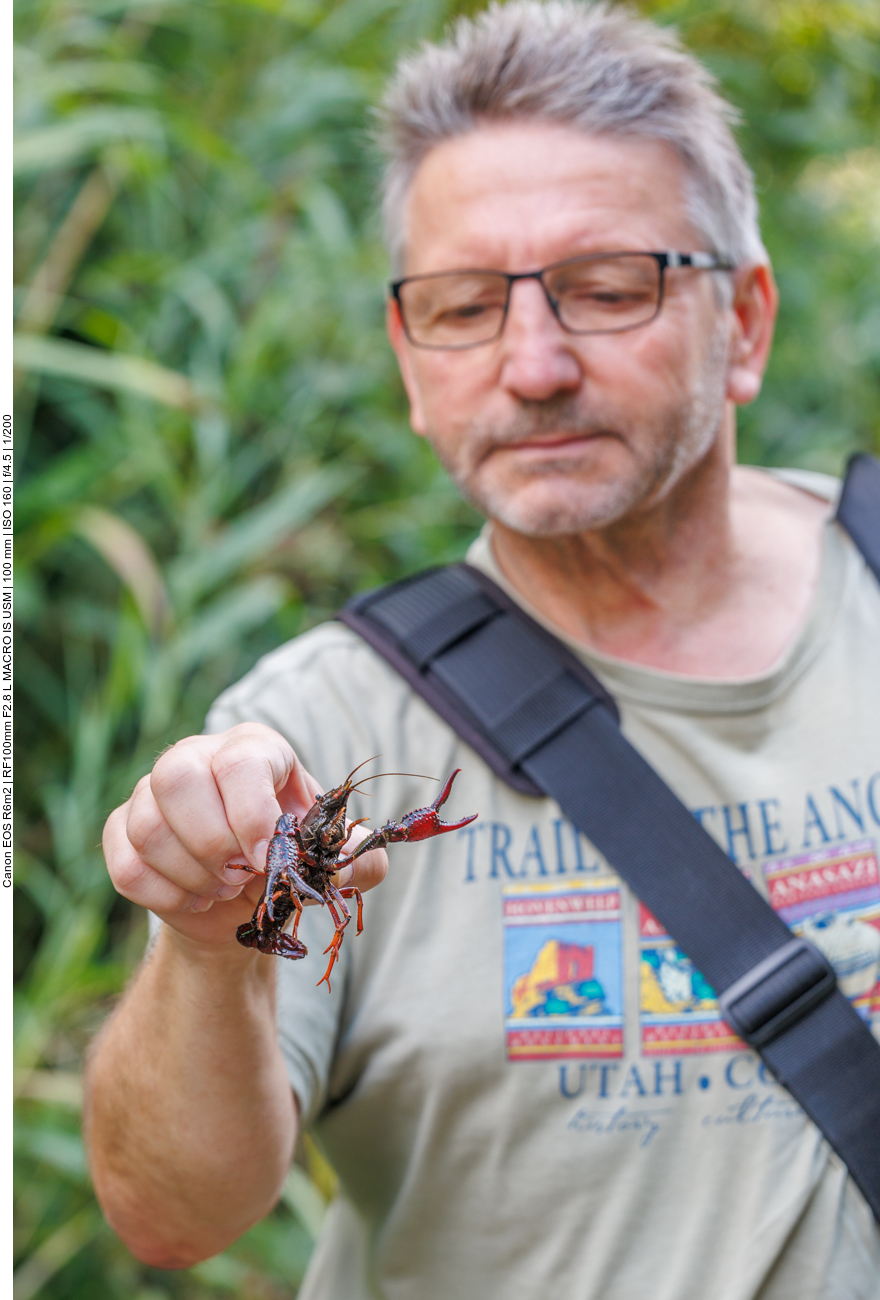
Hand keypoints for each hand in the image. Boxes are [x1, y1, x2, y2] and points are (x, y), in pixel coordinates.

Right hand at [102, 724, 388, 948]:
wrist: (244, 903)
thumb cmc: (290, 862)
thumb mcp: (333, 860)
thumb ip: (358, 859)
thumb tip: (352, 864)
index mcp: (255, 747)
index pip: (239, 763)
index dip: (251, 817)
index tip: (266, 862)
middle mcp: (196, 755)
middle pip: (177, 779)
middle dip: (212, 844)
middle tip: (241, 877)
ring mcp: (151, 790)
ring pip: (147, 827)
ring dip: (192, 875)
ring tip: (225, 888)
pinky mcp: (122, 829)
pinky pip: (125, 865)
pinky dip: (165, 895)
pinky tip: (196, 897)